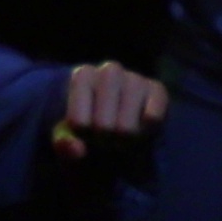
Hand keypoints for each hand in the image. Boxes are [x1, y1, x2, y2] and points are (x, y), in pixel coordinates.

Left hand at [43, 60, 169, 158]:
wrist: (118, 130)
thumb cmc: (88, 130)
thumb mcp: (68, 140)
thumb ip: (63, 146)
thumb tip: (77, 150)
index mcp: (83, 76)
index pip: (79, 122)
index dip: (84, 137)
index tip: (86, 134)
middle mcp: (110, 70)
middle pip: (104, 125)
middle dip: (105, 142)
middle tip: (107, 140)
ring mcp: (135, 78)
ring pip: (127, 127)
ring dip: (125, 142)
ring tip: (123, 140)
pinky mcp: (157, 90)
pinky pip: (153, 118)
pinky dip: (146, 133)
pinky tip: (142, 130)